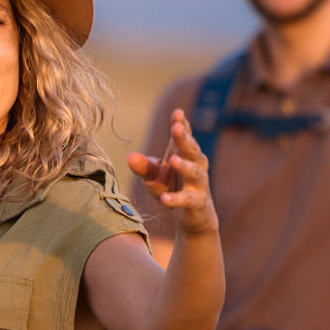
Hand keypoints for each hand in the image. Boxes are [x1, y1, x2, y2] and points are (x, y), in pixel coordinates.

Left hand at [127, 109, 217, 236]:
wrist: (193, 216)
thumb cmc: (173, 188)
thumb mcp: (155, 177)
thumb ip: (144, 167)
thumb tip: (130, 156)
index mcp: (184, 155)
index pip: (185, 136)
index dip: (182, 125)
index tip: (177, 113)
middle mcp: (196, 166)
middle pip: (192, 150)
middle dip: (184, 139)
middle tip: (176, 128)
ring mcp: (199, 185)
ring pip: (196, 172)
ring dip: (185, 166)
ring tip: (174, 160)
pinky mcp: (198, 203)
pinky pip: (188, 200)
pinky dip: (177, 199)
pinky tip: (164, 198)